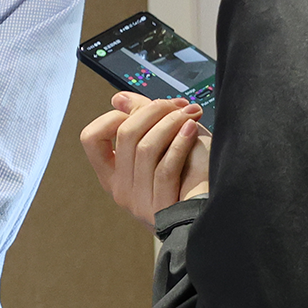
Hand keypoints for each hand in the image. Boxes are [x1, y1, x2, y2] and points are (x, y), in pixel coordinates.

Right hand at [79, 91, 210, 229]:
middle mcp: (121, 189)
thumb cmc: (192, 173)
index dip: (114, 116)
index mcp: (113, 175)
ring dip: (172, 122)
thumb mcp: (161, 140)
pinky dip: (180, 142)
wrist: (215, 206)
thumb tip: (119, 98)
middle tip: (177, 105)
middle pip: (126, 135)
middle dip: (154, 110)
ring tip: (191, 115)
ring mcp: (140, 202)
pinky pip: (166, 168)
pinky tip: (192, 129)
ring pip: (146, 149)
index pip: (92, 138)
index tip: (141, 108)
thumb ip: (139, 118)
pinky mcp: (162, 208)